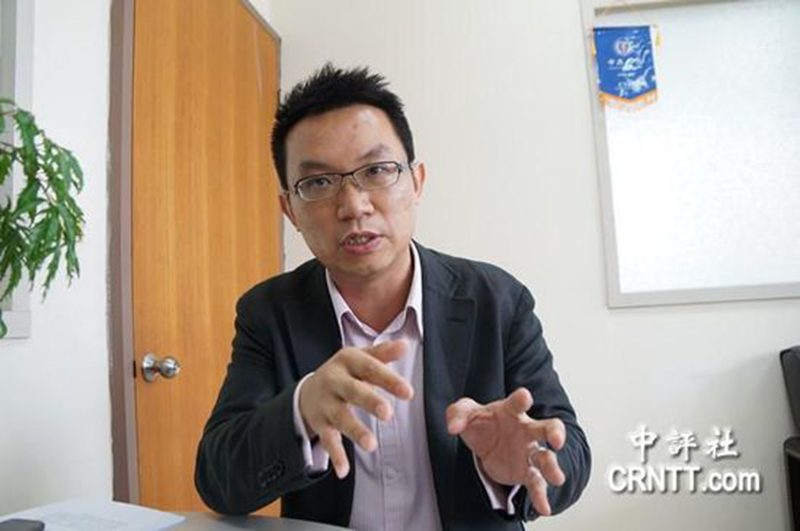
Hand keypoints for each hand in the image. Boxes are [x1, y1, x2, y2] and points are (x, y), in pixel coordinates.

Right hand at [299, 340, 413, 478]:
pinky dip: (335, 455)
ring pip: (340, 417)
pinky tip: (344, 472)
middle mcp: (334, 380)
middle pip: (353, 391)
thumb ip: (383, 353)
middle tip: (388, 414)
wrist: (308, 390)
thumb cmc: (346, 373)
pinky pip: (327, 440)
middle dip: (369, 401)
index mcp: (348, 360)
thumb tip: (406, 344)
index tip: (409, 393)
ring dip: (354, 430)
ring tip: (371, 445)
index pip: (370, 368)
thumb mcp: (362, 358)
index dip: (389, 380)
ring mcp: (325, 402)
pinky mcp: (319, 423)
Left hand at [446, 388, 565, 515]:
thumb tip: (453, 427)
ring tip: (557, 478)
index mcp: (511, 411)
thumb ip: (457, 414)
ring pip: (546, 458)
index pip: (518, 403)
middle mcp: (526, 430)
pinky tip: (544, 508)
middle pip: (546, 428)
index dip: (521, 399)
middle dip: (555, 432)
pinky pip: (536, 483)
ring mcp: (529, 452)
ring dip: (552, 467)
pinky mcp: (526, 472)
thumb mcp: (465, 413)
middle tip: (557, 440)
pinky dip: (541, 496)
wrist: (485, 443)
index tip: (524, 396)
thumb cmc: (482, 422)